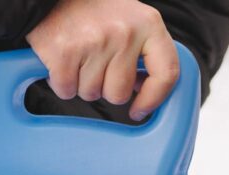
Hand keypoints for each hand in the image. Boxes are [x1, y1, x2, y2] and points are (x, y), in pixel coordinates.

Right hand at [26, 0, 179, 120]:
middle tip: (95, 65)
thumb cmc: (94, 10)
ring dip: (82, 84)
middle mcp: (125, 32)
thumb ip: (144, 52)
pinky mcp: (64, 50)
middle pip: (120, 94)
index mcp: (149, 24)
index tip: (140, 110)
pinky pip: (66, 90)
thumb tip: (144, 89)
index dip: (154, 99)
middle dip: (105, 88)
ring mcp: (95, 41)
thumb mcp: (132, 21)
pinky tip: (62, 62)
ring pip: (92, 93)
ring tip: (78, 57)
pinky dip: (61, 83)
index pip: (166, 73)